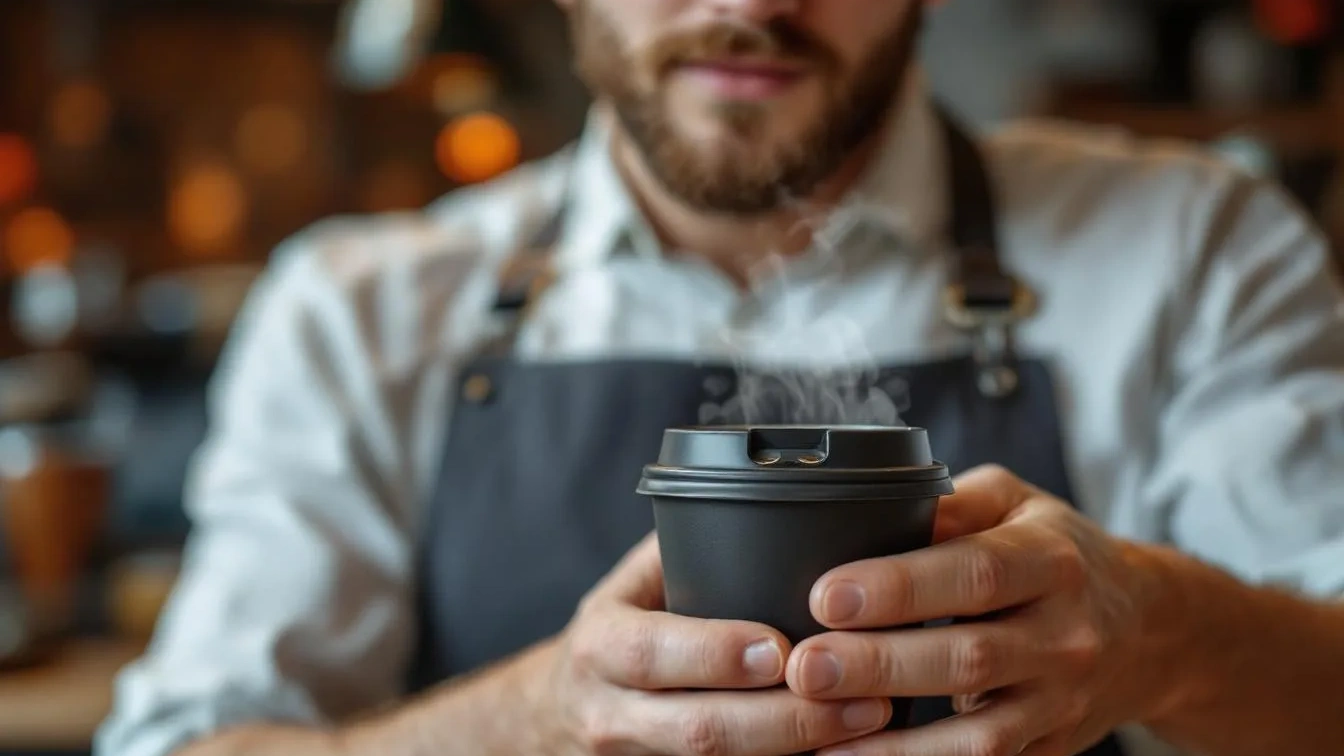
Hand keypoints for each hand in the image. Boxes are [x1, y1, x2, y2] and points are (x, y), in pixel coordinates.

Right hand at [542, 533, 894, 755]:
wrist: (564, 708)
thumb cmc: (618, 629)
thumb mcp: (633, 585)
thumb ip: (687, 550)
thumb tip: (779, 502)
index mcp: (599, 645)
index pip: (651, 653)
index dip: (716, 653)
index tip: (782, 646)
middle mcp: (609, 711)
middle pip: (700, 728)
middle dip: (786, 716)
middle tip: (861, 693)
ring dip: (799, 747)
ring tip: (868, 719)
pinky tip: (839, 752)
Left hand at [785, 466, 1166, 755]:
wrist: (1151, 629)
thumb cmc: (1059, 553)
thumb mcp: (1017, 503)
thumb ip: (954, 502)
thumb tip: (880, 504)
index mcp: (1051, 560)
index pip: (975, 573)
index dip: (899, 587)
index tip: (827, 595)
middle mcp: (1064, 635)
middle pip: (968, 656)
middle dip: (879, 665)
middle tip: (805, 667)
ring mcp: (1062, 702)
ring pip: (979, 734)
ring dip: (893, 743)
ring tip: (817, 730)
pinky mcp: (1049, 748)